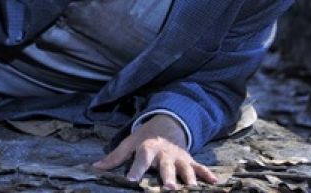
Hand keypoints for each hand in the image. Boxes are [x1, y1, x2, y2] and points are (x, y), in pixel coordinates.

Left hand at [92, 114, 217, 189]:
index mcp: (148, 148)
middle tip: (169, 188)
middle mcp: (165, 153)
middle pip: (167, 166)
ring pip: (185, 169)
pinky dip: (207, 174)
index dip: (136, 169)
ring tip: (191, 189)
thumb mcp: (129, 142)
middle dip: (169, 177)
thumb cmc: (146, 137)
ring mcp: (179, 158)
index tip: (130, 180)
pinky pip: (200, 168)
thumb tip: (94, 167)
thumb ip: (115, 157)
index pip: (141, 158)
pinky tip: (215, 182)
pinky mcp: (189, 161)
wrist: (169, 123)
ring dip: (189, 179)